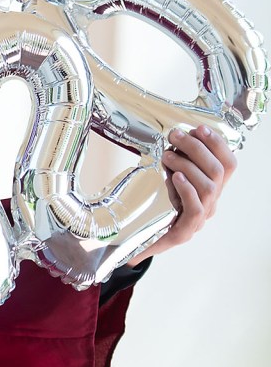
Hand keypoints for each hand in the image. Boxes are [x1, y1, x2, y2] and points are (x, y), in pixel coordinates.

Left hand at [127, 125, 236, 265]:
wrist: (138, 238)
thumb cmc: (156, 203)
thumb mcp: (169, 175)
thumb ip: (179, 158)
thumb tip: (181, 133)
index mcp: (211, 186)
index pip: (228, 164)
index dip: (218, 144)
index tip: (199, 128)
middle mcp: (210, 201)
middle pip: (217, 171)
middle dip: (197, 148)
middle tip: (175, 135)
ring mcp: (200, 217)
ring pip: (208, 187)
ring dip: (187, 165)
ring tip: (167, 155)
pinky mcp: (185, 230)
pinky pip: (195, 209)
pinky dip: (187, 189)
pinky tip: (175, 177)